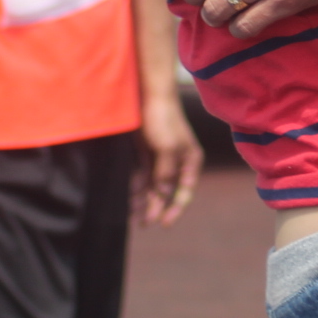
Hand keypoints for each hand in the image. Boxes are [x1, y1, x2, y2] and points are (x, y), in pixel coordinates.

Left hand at [134, 95, 202, 226]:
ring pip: (153, 185)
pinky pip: (142, 175)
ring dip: (143, 199)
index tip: (163, 223)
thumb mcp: (166, 147)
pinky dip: (136, 186)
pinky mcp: (146, 152)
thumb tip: (164, 195)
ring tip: (131, 213)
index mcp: (190, 161)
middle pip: (167, 192)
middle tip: (143, 223)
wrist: (148, 94)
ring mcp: (161, 157)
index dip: (175, 209)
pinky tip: (128, 195)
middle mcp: (177, 162)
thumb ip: (165, 173)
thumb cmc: (163, 118)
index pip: (185, 191)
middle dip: (155, 207)